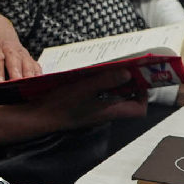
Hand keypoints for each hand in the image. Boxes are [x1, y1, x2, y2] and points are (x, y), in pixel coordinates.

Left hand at [0, 11, 39, 85]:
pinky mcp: (26, 54)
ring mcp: (19, 49)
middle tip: (16, 83)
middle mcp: (7, 45)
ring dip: (28, 74)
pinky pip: (34, 63)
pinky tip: (39, 82)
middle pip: (13, 58)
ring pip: (26, 61)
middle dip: (16, 72)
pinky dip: (37, 72)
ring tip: (29, 85)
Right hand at [0, 68, 146, 143]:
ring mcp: (94, 110)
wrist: (39, 116)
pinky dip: (101, 84)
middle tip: (128, 66)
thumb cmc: (61, 105)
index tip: (141, 79)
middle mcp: (105, 112)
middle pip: (128, 101)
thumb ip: (106, 81)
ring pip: (113, 97)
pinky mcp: (84, 106)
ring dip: (115, 82)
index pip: (138, 110)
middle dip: (131, 84)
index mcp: (110, 111)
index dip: (144, 96)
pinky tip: (92, 74)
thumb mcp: (84, 90)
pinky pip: (100, 95)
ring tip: (112, 66)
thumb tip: (128, 74)